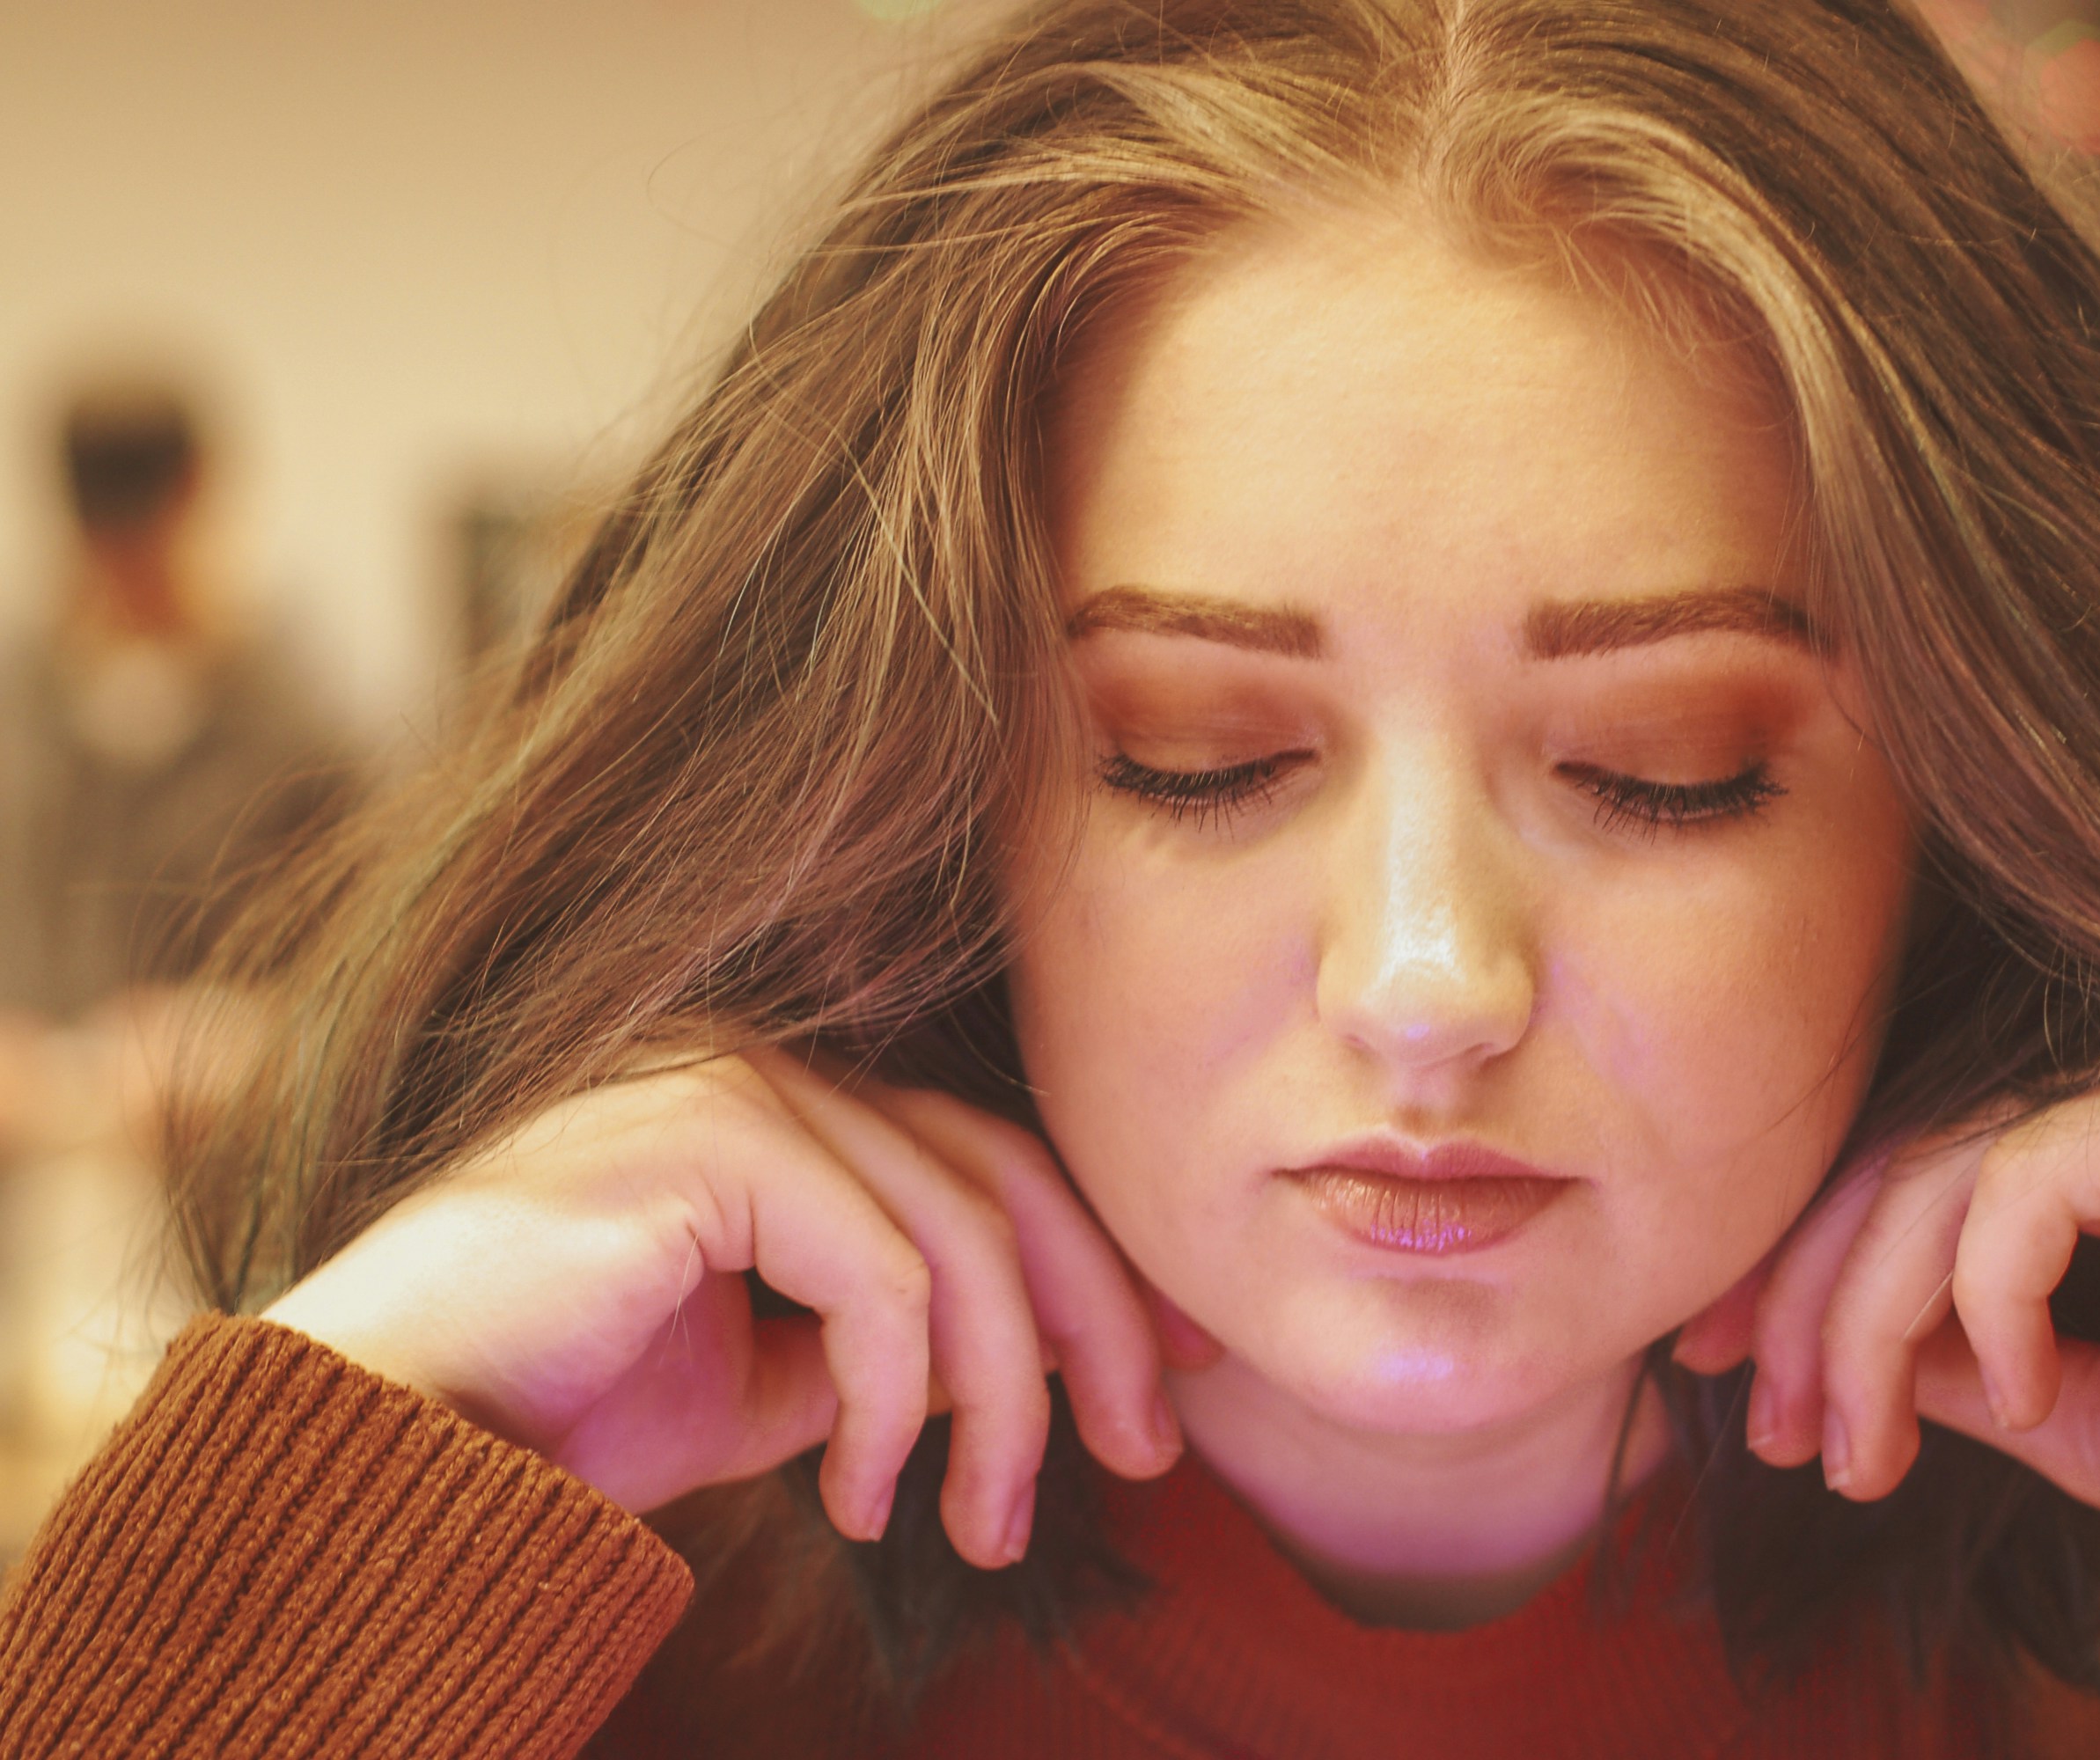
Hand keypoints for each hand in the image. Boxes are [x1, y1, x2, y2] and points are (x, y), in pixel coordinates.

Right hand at [263, 1051, 1180, 1567]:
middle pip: (1000, 1181)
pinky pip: (876, 1275)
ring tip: (982, 1531)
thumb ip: (884, 1351)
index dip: (1093, 1266)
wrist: (382, 1439)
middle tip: (1146, 1458)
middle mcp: (765, 1066)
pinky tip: (861, 1500)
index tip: (1169, 1376)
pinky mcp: (705, 1132)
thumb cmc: (556, 1415)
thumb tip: (1022, 1369)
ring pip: (955, 1237)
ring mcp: (731, 1080)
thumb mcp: (766, 1387)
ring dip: (998, 1404)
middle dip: (1092, 1328)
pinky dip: (894, 1402)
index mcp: (783, 1106)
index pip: (985, 1164)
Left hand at [1675, 1040, 2099, 1758]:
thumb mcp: (2079, 1415)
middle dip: (1808, 1305)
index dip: (1800, 1273)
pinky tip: (2016, 1391)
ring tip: (1866, 1447)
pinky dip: (1991, 1292)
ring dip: (1870, 1319)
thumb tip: (1837, 1357)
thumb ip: (1962, 1364)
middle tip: (1770, 1429)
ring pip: (1944, 1169)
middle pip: (1901, 1165)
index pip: (1908, 1177)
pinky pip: (2032, 1175)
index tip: (1726, 1377)